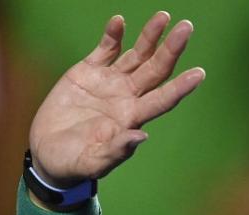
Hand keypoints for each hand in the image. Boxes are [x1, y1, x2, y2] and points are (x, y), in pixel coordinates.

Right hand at [28, 12, 204, 186]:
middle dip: (171, 49)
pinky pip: (105, 49)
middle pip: (156, 69)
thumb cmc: (75, 163)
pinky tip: (119, 21)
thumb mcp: (94, 162)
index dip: (181, 86)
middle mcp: (127, 97)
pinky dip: (113, 35)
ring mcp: (110, 82)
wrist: (49, 154)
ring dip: (150, 36)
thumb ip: (117, 150)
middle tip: (187, 28)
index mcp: (133, 118)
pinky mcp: (88, 72)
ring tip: (164, 16)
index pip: (163, 98)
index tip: (200, 74)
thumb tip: (142, 137)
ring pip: (136, 55)